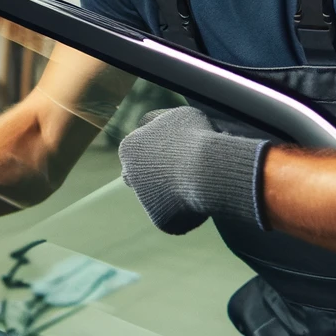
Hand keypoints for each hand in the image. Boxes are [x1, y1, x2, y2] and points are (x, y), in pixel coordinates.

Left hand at [118, 106, 268, 234]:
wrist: (206, 168)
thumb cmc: (195, 137)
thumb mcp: (180, 117)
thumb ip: (167, 125)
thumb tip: (172, 128)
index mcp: (130, 147)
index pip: (136, 150)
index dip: (156, 149)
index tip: (174, 150)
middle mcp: (130, 173)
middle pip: (138, 175)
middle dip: (154, 174)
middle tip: (181, 169)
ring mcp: (144, 198)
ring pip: (157, 195)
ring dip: (173, 190)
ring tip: (201, 179)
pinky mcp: (160, 218)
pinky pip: (175, 213)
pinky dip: (187, 208)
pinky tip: (203, 196)